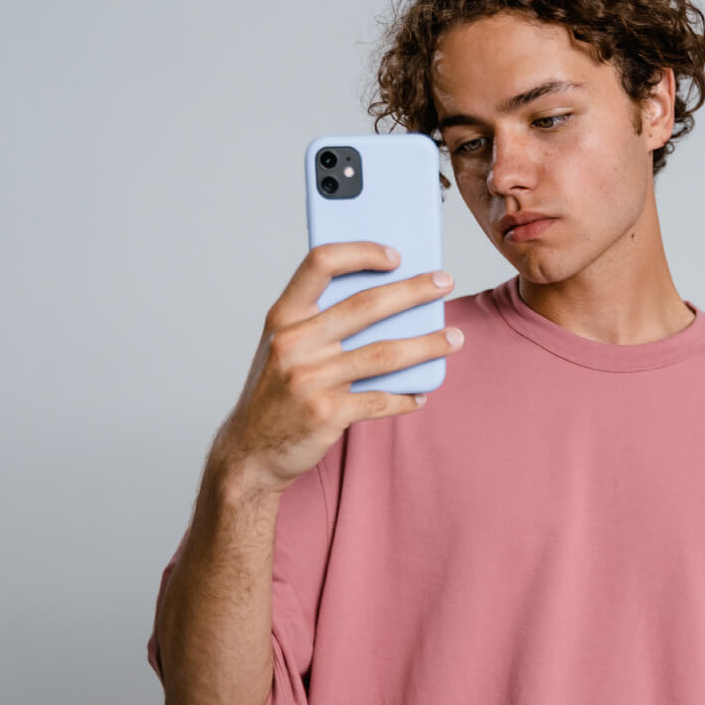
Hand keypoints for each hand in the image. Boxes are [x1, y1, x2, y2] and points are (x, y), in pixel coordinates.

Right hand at [216, 242, 461, 495]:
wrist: (250, 452)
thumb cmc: (275, 394)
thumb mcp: (283, 347)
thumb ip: (321, 323)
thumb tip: (387, 303)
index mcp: (283, 317)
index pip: (320, 264)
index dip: (360, 252)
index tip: (395, 255)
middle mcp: (294, 343)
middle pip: (365, 306)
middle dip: (412, 291)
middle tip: (444, 283)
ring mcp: (310, 379)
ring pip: (383, 354)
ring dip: (426, 345)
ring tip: (454, 338)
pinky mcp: (327, 414)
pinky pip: (380, 399)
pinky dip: (406, 397)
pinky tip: (421, 394)